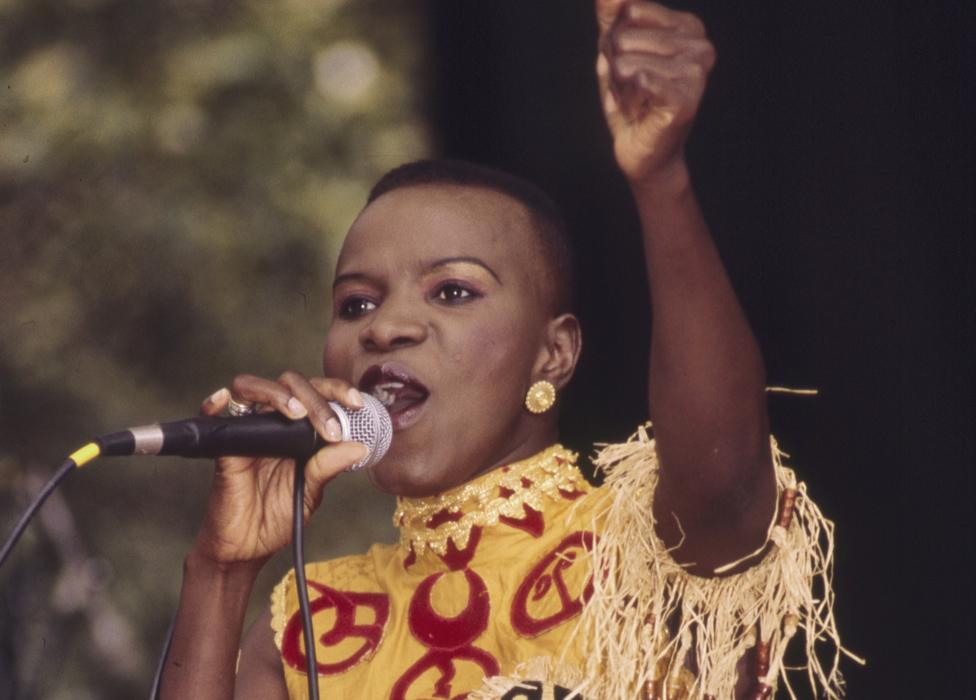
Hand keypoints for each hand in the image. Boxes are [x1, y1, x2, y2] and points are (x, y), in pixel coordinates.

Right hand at [190, 372, 367, 569]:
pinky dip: (215, 403)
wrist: (247, 548)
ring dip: (277, 394)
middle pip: (289, 384)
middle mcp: (273, 424)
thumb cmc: (278, 517)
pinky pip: (213, 417)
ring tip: (296, 413)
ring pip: (252, 388)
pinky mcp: (224, 448)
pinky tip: (223, 400)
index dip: (337, 390)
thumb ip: (329, 467)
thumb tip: (359, 447)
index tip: (356, 403)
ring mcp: (247, 432)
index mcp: (299, 430)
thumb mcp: (311, 492)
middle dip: (315, 399)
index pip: (317, 394)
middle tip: (330, 428)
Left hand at [595, 1, 714, 182]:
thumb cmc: (632, 101)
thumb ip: (611, 16)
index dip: (615, 42)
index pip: (629, 11)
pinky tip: (641, 111)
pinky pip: (639, 79)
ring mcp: (697, 72)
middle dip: (616, 67)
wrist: (642, 153)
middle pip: (623, 36)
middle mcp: (700, 45)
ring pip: (625, 61)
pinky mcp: (686, 99)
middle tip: (633, 90)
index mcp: (689, 27)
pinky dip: (628, 100)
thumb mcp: (616, 51)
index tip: (630, 65)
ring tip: (637, 102)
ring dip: (621, 88)